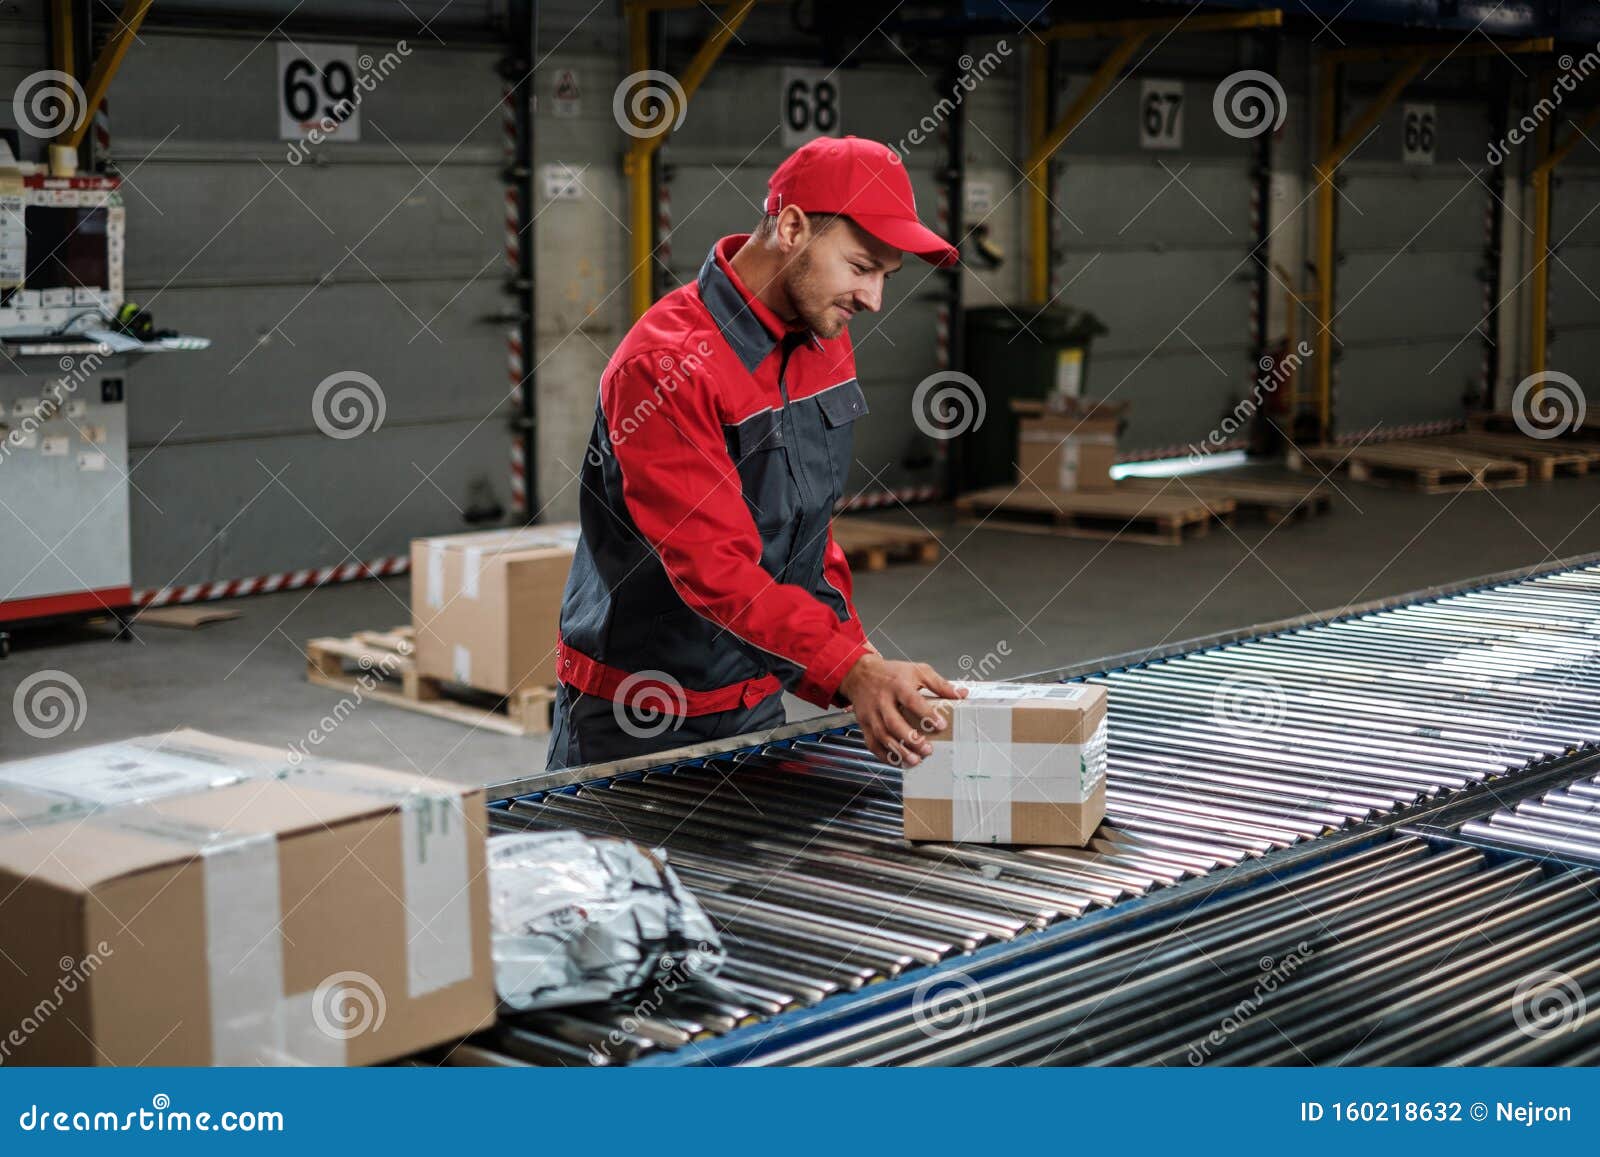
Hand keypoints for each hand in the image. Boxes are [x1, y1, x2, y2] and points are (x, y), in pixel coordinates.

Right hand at [838, 654, 966, 767]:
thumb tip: (961, 694)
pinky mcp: (864, 724)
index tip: (940, 725)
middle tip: (927, 749)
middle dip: (910, 738)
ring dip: (898, 750)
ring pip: (882, 735)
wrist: (860, 674)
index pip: (912, 700)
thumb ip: (939, 684)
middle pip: (894, 722)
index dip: (926, 713)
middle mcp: (882, 700)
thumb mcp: (917, 671)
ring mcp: (871, 714)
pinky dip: (883, 755)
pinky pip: (872, 743)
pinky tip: (897, 761)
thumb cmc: (891, 673)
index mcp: (897, 685)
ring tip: (914, 760)